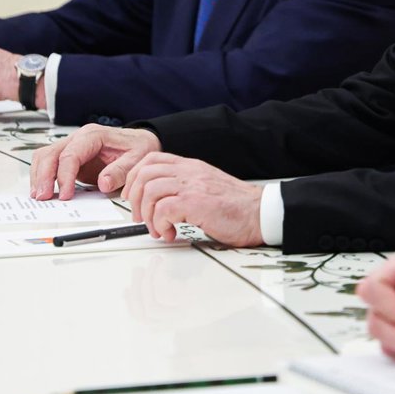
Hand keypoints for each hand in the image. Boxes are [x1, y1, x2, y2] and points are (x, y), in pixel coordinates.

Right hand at [30, 124, 160, 199]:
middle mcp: (79, 138)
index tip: (65, 195)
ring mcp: (72, 146)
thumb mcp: (137, 159)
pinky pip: (49, 163)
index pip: (71, 154)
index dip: (65, 176)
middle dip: (44, 176)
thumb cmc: (138, 147)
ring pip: (44, 156)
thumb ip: (121, 171)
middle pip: (51, 153)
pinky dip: (42, 176)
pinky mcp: (70, 157)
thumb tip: (104, 184)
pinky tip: (44, 190)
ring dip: (39, 176)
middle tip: (43, 197)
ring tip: (40, 196)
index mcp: (94, 135)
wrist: (140, 142)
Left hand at [122, 153, 263, 245]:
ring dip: (146, 214)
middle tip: (140, 217)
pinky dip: (159, 224)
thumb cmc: (237, 206)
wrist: (260, 213)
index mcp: (192, 166)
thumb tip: (161, 201)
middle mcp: (190, 172)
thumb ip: (186, 187)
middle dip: (135, 198)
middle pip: (144, 173)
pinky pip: (162, 209)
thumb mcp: (208, 187)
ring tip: (156, 229)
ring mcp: (193, 185)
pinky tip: (170, 233)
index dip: (134, 178)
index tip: (133, 197)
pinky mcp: (195, 202)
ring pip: (150, 190)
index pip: (151, 160)